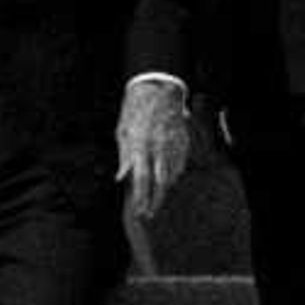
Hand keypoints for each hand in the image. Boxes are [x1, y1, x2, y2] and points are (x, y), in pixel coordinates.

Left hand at [116, 77, 193, 218]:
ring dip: (162, 190)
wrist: (159, 90)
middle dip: (154, 202)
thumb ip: (124, 157)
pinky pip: (179, 165)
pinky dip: (172, 175)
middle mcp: (158, 148)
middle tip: (149, 215)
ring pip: (170, 176)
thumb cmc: (136, 111)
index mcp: (141, 146)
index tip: (139, 213)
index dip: (141, 199)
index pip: (142, 180)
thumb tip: (121, 179)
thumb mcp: (123, 132)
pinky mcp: (183, 143)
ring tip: (155, 200)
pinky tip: (166, 181)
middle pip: (159, 183)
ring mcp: (173, 146)